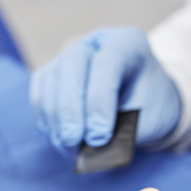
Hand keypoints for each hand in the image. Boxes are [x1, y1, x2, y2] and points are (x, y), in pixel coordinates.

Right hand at [30, 27, 181, 152]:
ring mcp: (70, 54)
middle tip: (74, 141)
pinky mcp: (52, 74)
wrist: (144, 104)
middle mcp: (97, 42)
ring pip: (50, 79)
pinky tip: (61, 140)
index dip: (99, 101)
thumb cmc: (150, 109)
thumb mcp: (149, 118)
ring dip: (56, 118)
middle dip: (70, 108)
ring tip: (69, 148)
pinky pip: (39, 94)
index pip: (107, 63)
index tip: (100, 136)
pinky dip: (47, 120)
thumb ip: (123, 128)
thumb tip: (90, 147)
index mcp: (129, 43)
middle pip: (72, 63)